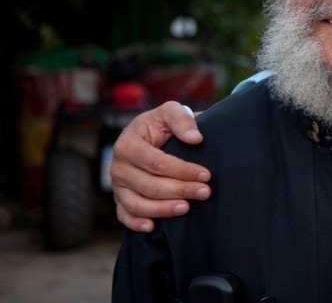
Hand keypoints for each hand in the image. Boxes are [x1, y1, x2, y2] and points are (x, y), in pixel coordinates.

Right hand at [110, 101, 211, 231]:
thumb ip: (182, 119)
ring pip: (137, 203)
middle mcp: (118, 166)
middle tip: (205, 192)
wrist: (149, 135)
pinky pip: (124, 215)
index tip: (206, 174)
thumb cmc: (161, 124)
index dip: (182, 170)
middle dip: (179, 190)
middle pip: (149, 185)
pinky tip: (153, 227)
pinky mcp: (119, 198)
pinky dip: (136, 223)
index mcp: (128, 143)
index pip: (156, 162)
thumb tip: (195, 139)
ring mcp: (117, 185)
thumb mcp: (171, 111)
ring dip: (163, 209)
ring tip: (187, 208)